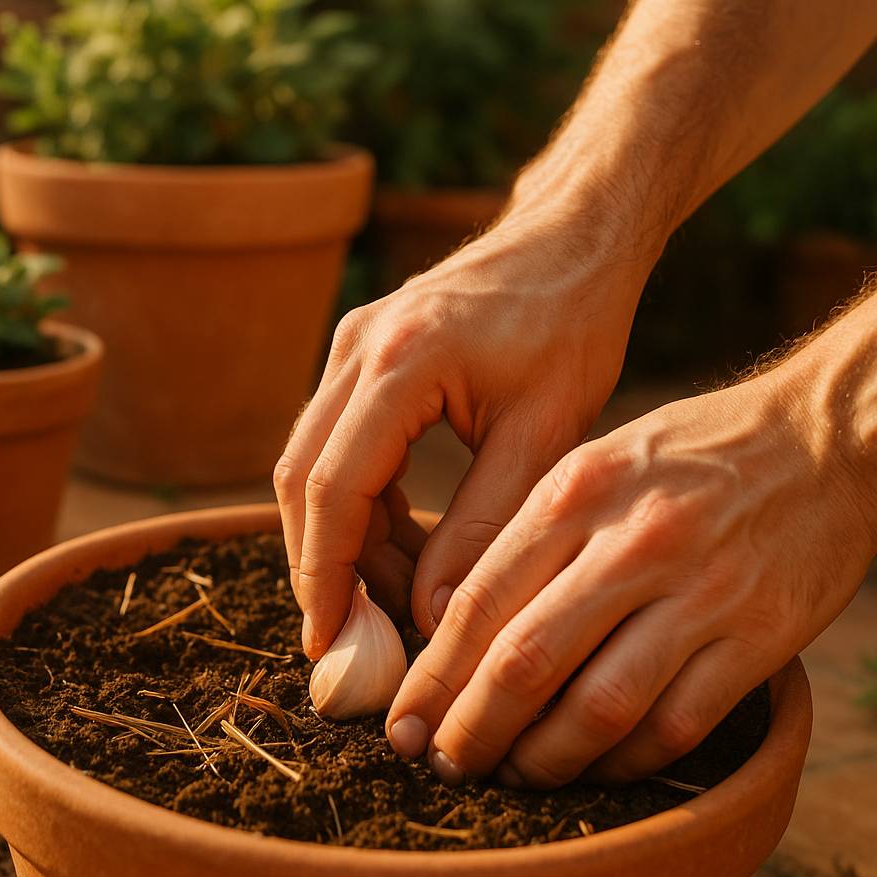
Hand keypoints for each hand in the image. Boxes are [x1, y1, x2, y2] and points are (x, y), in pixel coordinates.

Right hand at [274, 206, 651, 661]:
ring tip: (392, 599)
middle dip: (320, 565)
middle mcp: (356, 347)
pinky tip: (402, 546)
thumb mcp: (543, 434)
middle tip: (352, 635)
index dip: (325, 573)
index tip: (328, 638)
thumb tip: (433, 616)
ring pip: (311, 464)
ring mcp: (349, 345)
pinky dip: (359, 502)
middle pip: (302, 478)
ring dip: (341, 537)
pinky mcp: (359, 353)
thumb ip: (484, 526)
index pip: (335, 487)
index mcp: (402, 361)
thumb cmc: (573, 325)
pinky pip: (336, 443)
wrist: (573, 238)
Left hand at [386, 370, 876, 786]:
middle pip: (525, 661)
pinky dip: (626, 759)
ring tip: (514, 774)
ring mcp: (701, 593)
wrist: (828, 437)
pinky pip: (676, 724)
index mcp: (575, 493)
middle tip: (442, 764)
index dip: (431, 676)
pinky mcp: (761, 638)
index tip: (402, 723)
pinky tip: (597, 766)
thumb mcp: (594, 463)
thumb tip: (448, 625)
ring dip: (545, 757)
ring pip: (599, 706)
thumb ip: (529, 536)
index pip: (479, 601)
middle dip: (471, 729)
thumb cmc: (690, 455)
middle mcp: (632, 542)